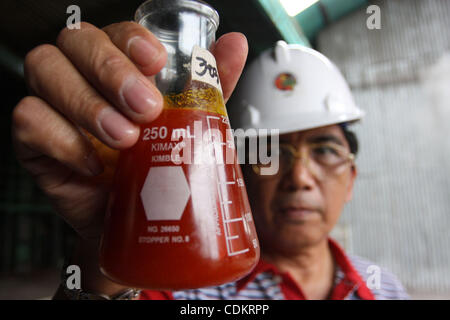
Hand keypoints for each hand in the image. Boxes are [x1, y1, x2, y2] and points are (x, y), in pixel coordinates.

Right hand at [12, 21, 247, 239]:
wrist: (141, 217)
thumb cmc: (161, 165)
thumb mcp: (190, 123)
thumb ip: (208, 83)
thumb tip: (235, 43)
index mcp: (118, 64)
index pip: (114, 30)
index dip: (131, 39)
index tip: (157, 63)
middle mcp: (82, 74)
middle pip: (75, 41)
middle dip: (111, 70)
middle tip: (146, 108)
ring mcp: (54, 103)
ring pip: (45, 69)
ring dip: (88, 103)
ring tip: (126, 139)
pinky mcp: (34, 139)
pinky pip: (30, 120)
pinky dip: (63, 139)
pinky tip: (95, 163)